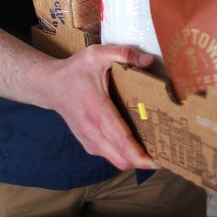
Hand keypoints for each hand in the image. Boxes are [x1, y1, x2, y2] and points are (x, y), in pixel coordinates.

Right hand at [40, 44, 158, 170]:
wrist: (50, 86)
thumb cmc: (74, 70)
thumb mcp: (97, 54)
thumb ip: (124, 54)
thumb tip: (149, 61)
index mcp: (96, 110)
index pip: (119, 139)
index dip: (138, 154)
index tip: (157, 161)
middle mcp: (91, 130)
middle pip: (120, 158)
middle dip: (143, 161)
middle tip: (166, 154)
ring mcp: (88, 140)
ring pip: (115, 160)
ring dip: (135, 160)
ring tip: (156, 151)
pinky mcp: (89, 143)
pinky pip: (110, 156)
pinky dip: (125, 156)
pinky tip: (139, 147)